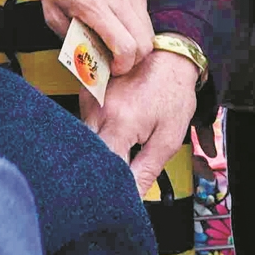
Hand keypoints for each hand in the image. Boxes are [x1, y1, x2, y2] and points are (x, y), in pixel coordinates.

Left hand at [26, 0, 151, 73]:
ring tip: (115, 40)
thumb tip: (92, 66)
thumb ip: (73, 40)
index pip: (125, 47)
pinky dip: (134, 23)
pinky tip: (116, 18)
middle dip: (133, 59)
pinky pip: (143, 11)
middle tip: (116, 60)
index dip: (122, 66)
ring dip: (135, 41)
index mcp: (92, 4)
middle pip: (144, 43)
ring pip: (148, 29)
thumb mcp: (52, 13)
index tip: (112, 69)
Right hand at [84, 49, 201, 193]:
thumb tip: (132, 196)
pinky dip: (94, 137)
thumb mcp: (169, 137)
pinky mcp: (85, 93)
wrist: (167, 55)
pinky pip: (82, 125)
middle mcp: (97, 111)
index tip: (118, 199)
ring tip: (117, 155)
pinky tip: (111, 135)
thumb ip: (147, 170)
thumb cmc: (172, 93)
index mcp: (121, 123)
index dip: (109, 189)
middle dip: (98, 174)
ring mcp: (88, 100)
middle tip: (115, 182)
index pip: (103, 170)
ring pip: (82, 142)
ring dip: (96, 155)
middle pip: (86, 157)